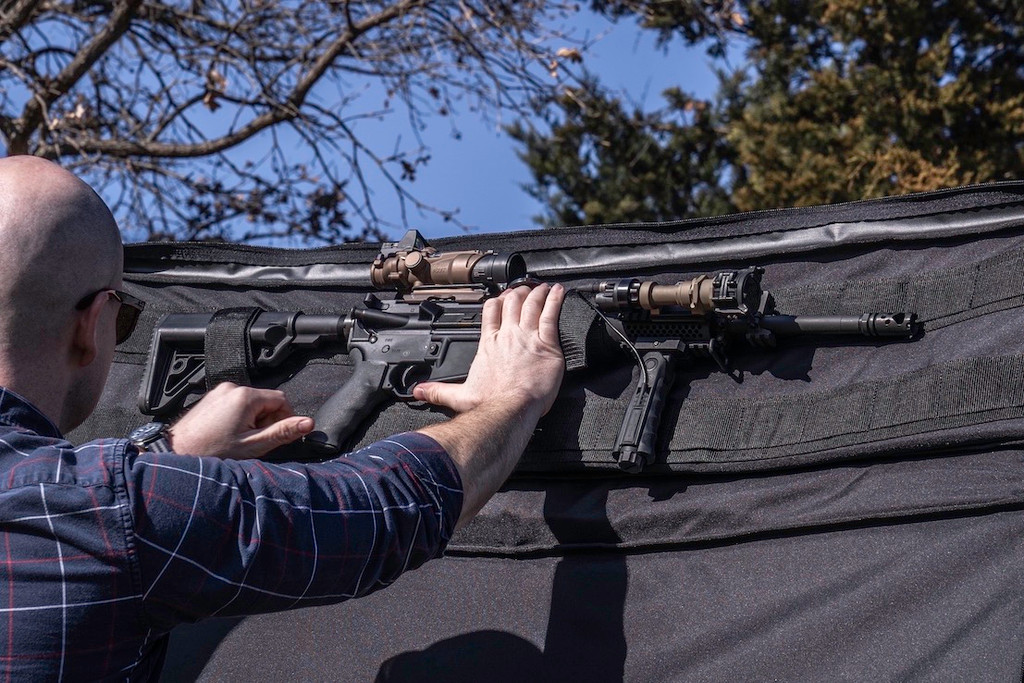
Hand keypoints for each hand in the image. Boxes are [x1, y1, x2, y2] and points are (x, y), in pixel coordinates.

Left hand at [167, 382, 313, 458]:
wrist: (176, 453)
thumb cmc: (212, 452)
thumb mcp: (254, 445)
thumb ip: (282, 432)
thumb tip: (308, 423)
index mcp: (245, 396)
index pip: (281, 399)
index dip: (284, 419)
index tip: (276, 435)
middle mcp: (232, 388)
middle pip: (266, 401)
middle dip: (266, 420)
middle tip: (256, 441)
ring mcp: (219, 392)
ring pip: (250, 403)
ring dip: (252, 420)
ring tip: (239, 440)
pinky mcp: (210, 398)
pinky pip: (235, 404)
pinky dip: (238, 418)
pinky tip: (228, 435)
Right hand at [412, 283, 564, 419]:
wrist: (509, 410)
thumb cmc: (488, 404)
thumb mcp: (458, 396)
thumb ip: (438, 391)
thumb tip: (418, 391)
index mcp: (488, 345)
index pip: (490, 313)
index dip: (497, 301)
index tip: (502, 297)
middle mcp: (507, 336)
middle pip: (512, 303)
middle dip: (518, 292)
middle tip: (524, 289)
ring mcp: (527, 337)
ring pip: (531, 305)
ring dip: (537, 293)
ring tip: (542, 286)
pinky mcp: (546, 344)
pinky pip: (550, 315)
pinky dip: (555, 300)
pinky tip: (559, 293)